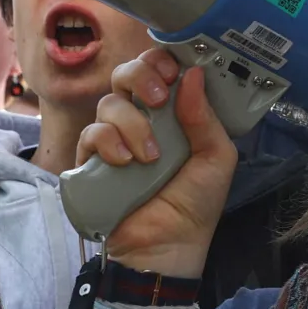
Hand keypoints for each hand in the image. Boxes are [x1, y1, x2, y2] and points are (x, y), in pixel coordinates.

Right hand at [76, 50, 239, 277]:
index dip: (162, 61)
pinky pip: (91, 133)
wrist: (168, 246)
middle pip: (126, 73)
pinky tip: (125, 162)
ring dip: (132, 123)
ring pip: (110, 102)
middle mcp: (142, 118)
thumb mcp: (216, 158)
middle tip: (158, 98)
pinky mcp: (92, 160)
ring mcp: (115, 137)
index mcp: (173, 113)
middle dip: (141, 76)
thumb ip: (205, 117)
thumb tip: (193, 74)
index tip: (173, 71)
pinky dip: (108, 142)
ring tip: (151, 155)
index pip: (159, 70)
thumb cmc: (196, 203)